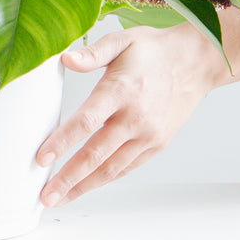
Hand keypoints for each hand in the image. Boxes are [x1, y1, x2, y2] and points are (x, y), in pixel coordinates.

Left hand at [36, 23, 222, 207]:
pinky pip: (126, 167)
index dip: (62, 142)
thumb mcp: (122, 41)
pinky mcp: (157, 144)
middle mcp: (135, 118)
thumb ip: (92, 53)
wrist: (198, 62)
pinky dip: (105, 180)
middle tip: (45, 196)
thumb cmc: (156, 51)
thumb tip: (65, 59)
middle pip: (96, 155)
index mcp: (121, 91)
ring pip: (111, 169)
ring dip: (83, 186)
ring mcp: (148, 135)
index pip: (86, 122)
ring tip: (60, 198)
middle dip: (68, 179)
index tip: (41, 158)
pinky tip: (87, 187)